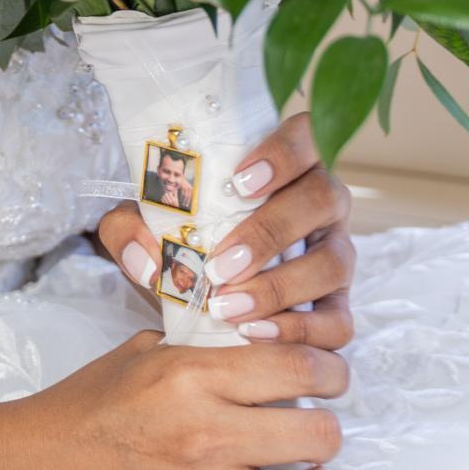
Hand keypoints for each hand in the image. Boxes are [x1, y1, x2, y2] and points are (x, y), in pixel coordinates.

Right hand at [0, 328, 345, 469]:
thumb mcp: (138, 355)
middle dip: (322, 427)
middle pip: (320, 434)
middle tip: (306, 425)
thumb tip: (261, 343)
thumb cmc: (77, 414)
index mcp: (189, 376)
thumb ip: (203, 351)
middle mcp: (204, 436)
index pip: (300, 367)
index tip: (329, 378)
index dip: (330, 372)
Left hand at [93, 112, 355, 349]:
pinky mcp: (338, 307)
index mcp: (288, 166)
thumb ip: (129, 228)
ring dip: (281, 287)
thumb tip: (144, 258)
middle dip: (270, 232)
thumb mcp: (146, 223)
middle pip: (323, 198)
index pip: (306, 136)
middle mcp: (322, 204)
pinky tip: (254, 333)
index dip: (283, 153)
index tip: (239, 182)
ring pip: (335, 261)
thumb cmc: (187, 239)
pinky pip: (339, 321)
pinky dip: (299, 331)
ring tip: (228, 307)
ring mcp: (336, 254)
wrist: (199, 290)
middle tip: (220, 265)